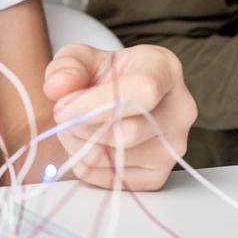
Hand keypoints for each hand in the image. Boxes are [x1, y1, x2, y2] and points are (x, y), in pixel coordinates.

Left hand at [41, 44, 197, 191]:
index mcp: (164, 69)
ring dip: (80, 145)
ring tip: (76, 125)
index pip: (143, 92)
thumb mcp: (80, 57)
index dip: (98, 104)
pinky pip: (113, 180)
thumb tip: (58, 87)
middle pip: (126, 133)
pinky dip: (87, 165)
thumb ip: (66, 66)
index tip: (63, 109)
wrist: (118, 95)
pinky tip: (88, 142)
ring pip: (116, 159)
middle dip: (82, 127)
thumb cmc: (103, 73)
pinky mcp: (159, 175)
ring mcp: (173, 146)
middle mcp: (179, 109)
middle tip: (63, 114)